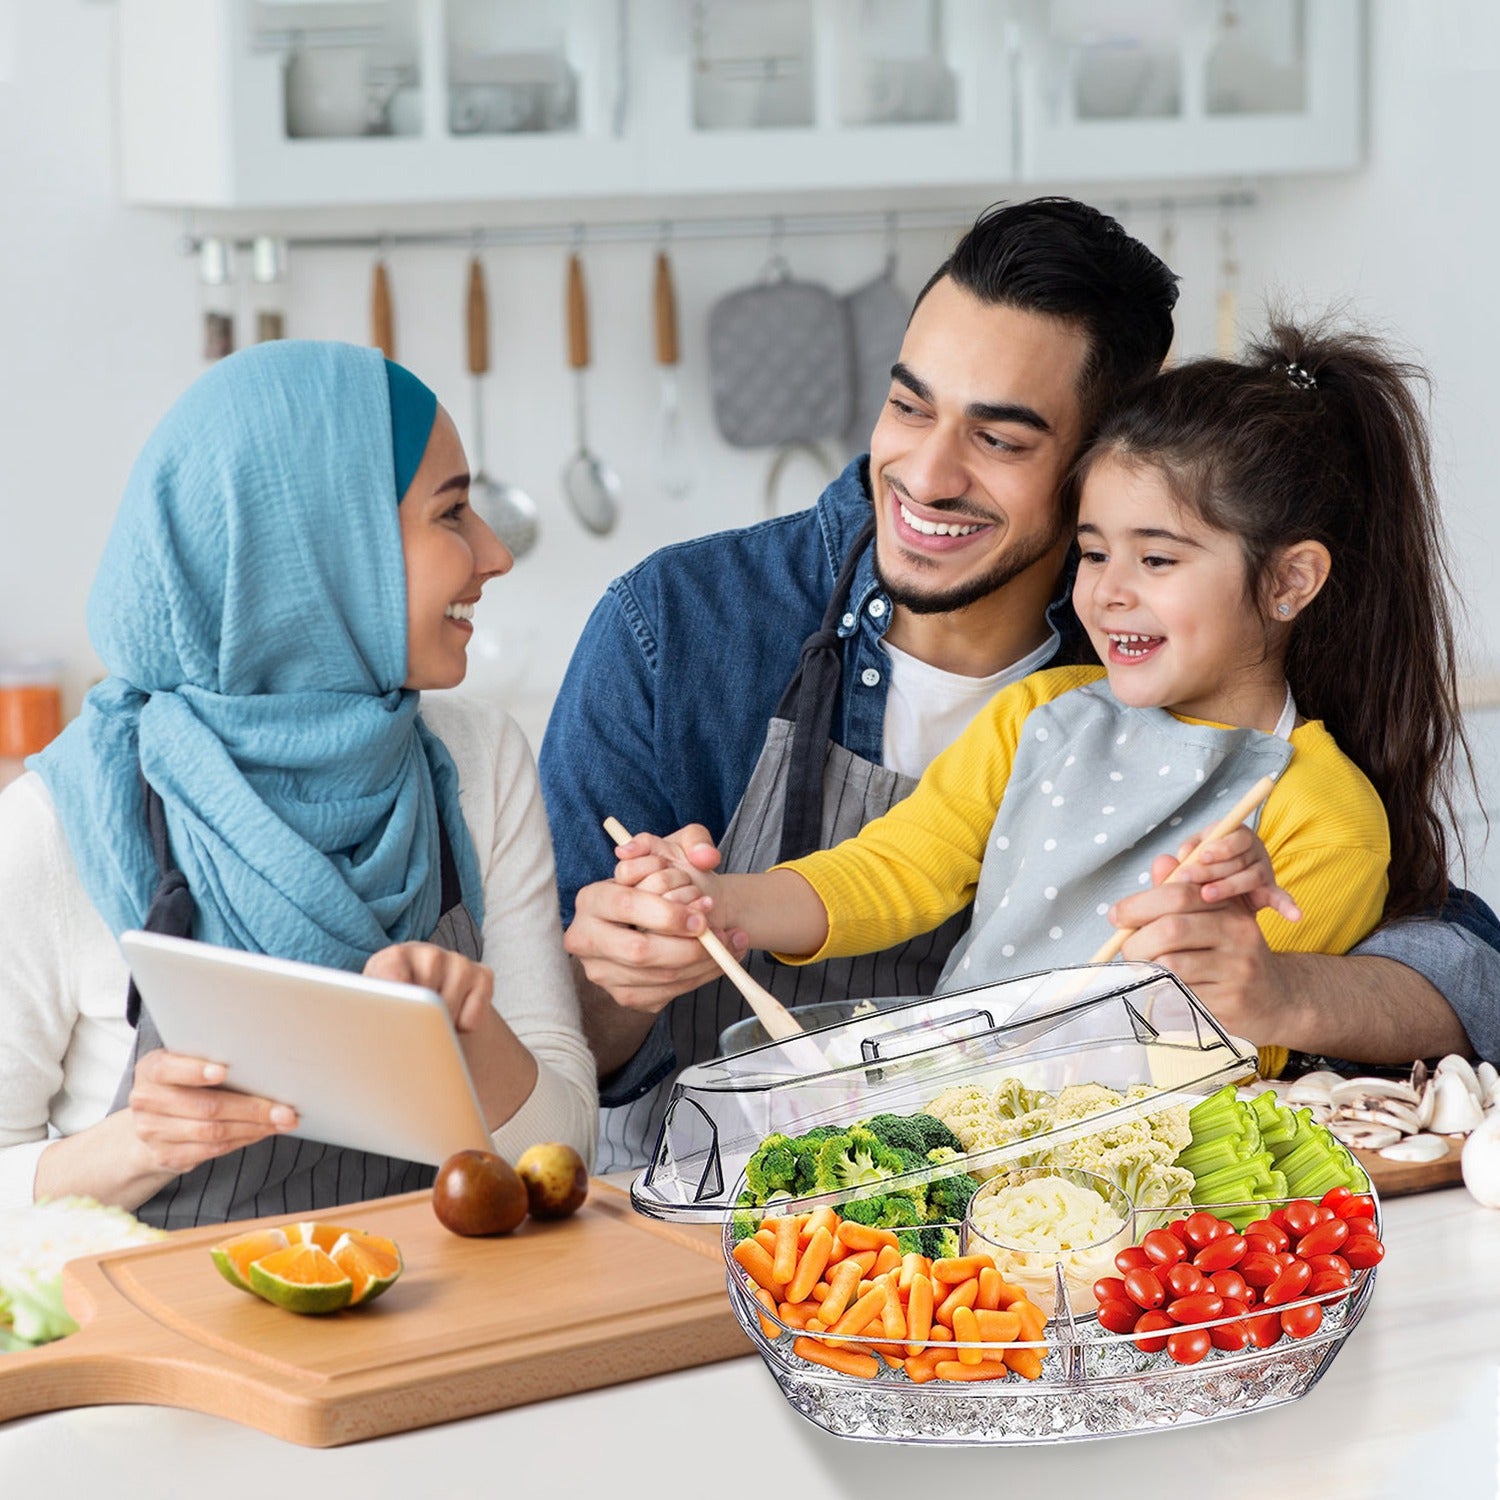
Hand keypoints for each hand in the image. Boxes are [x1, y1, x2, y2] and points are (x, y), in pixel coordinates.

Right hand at [127, 1047, 297, 1175]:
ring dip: (254, 1127)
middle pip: (205, 1106)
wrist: (152, 1121)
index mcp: (151, 1070)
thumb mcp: (185, 1063)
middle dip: (251, 1108)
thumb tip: (264, 1062)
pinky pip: (212, 1150)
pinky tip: (264, 1132)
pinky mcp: (166, 1156)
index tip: (223, 1071)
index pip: (168, 1069)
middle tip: (285, 1109)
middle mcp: (147, 1101)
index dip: (195, 1071)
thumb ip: (210, 1059)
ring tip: (283, 1122)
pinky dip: (244, 1140)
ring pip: (212, 1132)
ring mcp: (153, 1132)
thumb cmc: (183, 1082)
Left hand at [365, 942, 495, 1032]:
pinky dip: (464, 1027)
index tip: (394, 1027)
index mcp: (392, 958)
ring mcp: (457, 961)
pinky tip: (454, 1019)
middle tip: (411, 1031)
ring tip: (432, 1023)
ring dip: (442, 1026)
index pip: (391, 980)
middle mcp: (427, 953)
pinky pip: (473, 1017)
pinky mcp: (483, 975)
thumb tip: (372, 1042)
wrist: (427, 1007)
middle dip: (419, 1023)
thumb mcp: (376, 1012)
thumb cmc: (395, 1012)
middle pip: (425, 999)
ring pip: (450, 1008)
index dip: (394, 1007)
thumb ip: (376, 1016)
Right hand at [564, 824, 748, 1015]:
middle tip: (717, 934)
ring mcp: (602, 973)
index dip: (667, 913)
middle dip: (687, 947)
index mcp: (592, 898)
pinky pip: (667, 994)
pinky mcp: (624, 996)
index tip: (702, 915)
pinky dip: (701, 978)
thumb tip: (704, 857)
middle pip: (639, 951)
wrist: (666, 915)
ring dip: (703, 963)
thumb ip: (696, 841)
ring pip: (658, 977)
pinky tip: (721, 959)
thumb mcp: (679, 848)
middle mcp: (586, 939)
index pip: (625, 905)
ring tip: (730, 942)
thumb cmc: (668, 880)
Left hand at [1108, 853, 1292, 1043]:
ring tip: (1142, 968)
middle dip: (1136, 939)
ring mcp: (1236, 972)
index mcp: (1231, 908)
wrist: (1275, 999)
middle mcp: (1238, 936)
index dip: (1139, 903)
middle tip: (1125, 949)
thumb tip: (1160, 862)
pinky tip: (1160, 987)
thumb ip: (1183, 891)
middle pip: (1171, 929)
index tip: (1117, 916)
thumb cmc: (1230, 954)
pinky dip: (1159, 990)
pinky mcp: (1229, 1004)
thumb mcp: (1215, 917)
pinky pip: (1178, 994)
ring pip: (1171, 964)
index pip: (1178, 893)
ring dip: (1144, 967)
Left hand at [1172, 823, 1300, 922]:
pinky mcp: (1270, 891)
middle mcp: (1254, 850)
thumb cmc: (1203, 868)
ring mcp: (1264, 871)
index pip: (1234, 836)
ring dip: (1228, 885)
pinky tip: (1295, 916)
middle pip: (1238, 858)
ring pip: (1250, 876)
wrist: (1222, 893)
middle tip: (1188, 877)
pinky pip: (1281, 898)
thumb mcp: (1193, 856)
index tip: (1201, 855)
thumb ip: (1186, 853)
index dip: (1219, 846)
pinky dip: (1288, 906)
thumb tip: (1176, 856)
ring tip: (1207, 895)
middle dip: (1212, 868)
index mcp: (1237, 835)